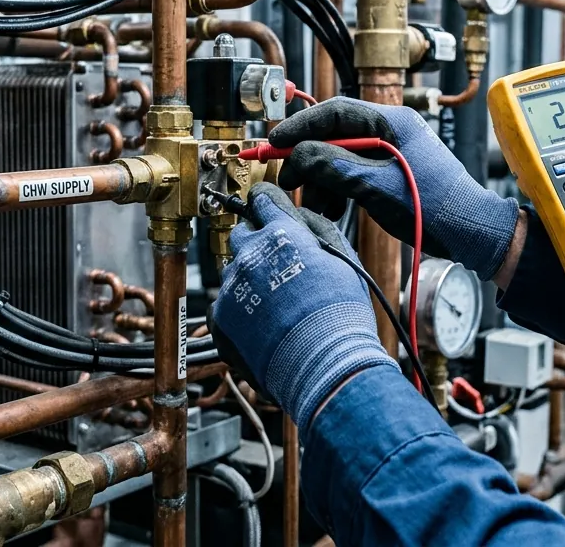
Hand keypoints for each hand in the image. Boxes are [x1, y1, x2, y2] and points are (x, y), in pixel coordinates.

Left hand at [210, 183, 397, 428]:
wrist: (323, 365)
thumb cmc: (340, 314)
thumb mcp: (343, 259)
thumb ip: (318, 228)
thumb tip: (300, 216)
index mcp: (282, 232)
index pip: (264, 199)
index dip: (269, 203)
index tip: (269, 208)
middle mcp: (251, 253)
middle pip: (243, 233)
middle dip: (258, 243)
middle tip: (279, 265)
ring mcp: (232, 285)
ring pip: (234, 270)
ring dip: (250, 278)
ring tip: (276, 303)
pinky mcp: (220, 315)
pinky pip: (224, 302)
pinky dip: (239, 309)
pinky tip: (262, 324)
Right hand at [270, 98, 520, 278]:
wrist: (470, 232)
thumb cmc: (436, 205)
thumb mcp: (378, 186)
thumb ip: (336, 167)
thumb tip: (298, 155)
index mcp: (392, 122)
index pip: (336, 111)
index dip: (302, 125)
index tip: (276, 142)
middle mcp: (389, 133)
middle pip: (334, 136)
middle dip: (308, 160)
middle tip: (288, 180)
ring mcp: (388, 155)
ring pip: (339, 160)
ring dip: (321, 182)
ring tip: (313, 206)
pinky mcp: (387, 177)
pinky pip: (351, 177)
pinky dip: (336, 193)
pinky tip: (329, 212)